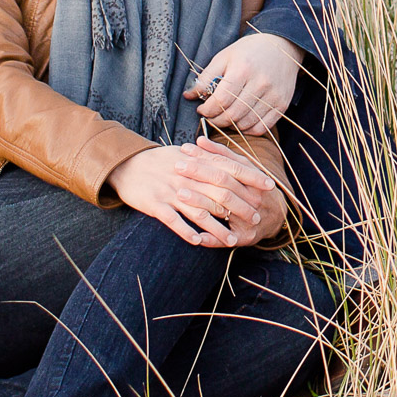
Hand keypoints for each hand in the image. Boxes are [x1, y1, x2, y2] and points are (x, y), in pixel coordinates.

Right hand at [107, 143, 279, 247]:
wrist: (126, 165)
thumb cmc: (159, 161)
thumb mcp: (184, 154)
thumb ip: (208, 158)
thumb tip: (232, 160)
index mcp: (195, 161)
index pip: (229, 167)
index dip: (251, 176)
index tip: (269, 186)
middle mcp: (186, 176)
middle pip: (219, 193)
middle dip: (240, 207)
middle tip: (256, 219)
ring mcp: (171, 191)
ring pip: (199, 211)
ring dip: (218, 228)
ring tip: (231, 240)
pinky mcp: (156, 204)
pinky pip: (174, 221)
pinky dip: (187, 231)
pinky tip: (198, 242)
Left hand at [174, 140, 288, 245]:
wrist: (276, 217)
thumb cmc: (253, 188)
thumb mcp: (243, 168)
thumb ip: (222, 154)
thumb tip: (200, 140)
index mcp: (252, 179)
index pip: (225, 165)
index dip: (204, 157)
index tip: (184, 149)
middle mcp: (253, 198)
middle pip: (222, 184)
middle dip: (199, 174)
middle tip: (177, 166)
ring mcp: (249, 219)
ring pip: (222, 209)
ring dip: (200, 202)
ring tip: (179, 193)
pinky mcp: (244, 238)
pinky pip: (224, 239)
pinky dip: (210, 238)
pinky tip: (194, 235)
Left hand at [185, 32, 303, 134]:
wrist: (282, 47)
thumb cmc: (248, 51)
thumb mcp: (224, 56)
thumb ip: (206, 77)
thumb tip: (188, 95)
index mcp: (243, 69)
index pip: (221, 100)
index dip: (207, 110)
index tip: (201, 110)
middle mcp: (260, 84)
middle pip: (233, 114)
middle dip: (216, 120)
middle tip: (210, 117)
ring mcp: (273, 96)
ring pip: (246, 123)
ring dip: (230, 126)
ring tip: (223, 118)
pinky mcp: (282, 105)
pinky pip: (261, 127)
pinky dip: (248, 129)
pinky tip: (240, 121)